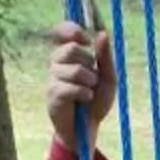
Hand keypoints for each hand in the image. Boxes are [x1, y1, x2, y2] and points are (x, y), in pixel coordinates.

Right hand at [43, 20, 115, 143]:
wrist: (87, 129)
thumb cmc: (96, 102)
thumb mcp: (108, 78)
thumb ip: (105, 57)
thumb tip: (103, 33)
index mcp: (69, 55)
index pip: (62, 32)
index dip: (70, 29)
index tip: (84, 38)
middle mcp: (57, 64)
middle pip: (70, 49)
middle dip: (88, 62)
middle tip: (93, 77)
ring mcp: (52, 78)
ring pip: (72, 69)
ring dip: (88, 81)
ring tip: (90, 92)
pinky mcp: (51, 94)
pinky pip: (69, 87)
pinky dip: (83, 93)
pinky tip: (85, 99)